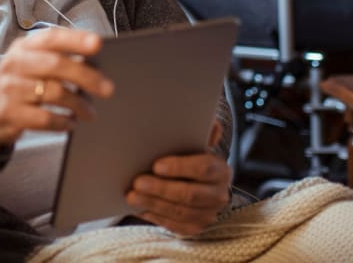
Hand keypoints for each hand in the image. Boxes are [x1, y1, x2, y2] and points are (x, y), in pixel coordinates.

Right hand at [0, 27, 113, 152]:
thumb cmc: (12, 86)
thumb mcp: (25, 65)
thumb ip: (52, 60)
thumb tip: (93, 63)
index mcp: (22, 48)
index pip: (51, 38)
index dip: (75, 39)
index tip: (98, 43)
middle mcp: (15, 65)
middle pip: (56, 65)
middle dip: (86, 77)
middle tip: (108, 88)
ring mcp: (10, 89)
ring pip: (54, 93)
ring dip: (79, 104)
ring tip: (90, 112)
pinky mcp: (9, 114)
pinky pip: (45, 118)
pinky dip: (63, 122)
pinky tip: (71, 123)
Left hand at [125, 120, 231, 235]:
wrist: (197, 183)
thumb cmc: (190, 158)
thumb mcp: (195, 144)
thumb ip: (200, 133)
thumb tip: (211, 125)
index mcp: (221, 170)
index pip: (203, 169)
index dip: (179, 167)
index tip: (156, 165)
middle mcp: (219, 195)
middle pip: (189, 194)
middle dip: (161, 189)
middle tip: (137, 182)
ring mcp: (208, 214)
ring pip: (179, 212)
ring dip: (153, 203)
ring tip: (131, 196)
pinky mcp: (195, 228)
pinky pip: (174, 225)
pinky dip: (156, 217)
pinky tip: (140, 208)